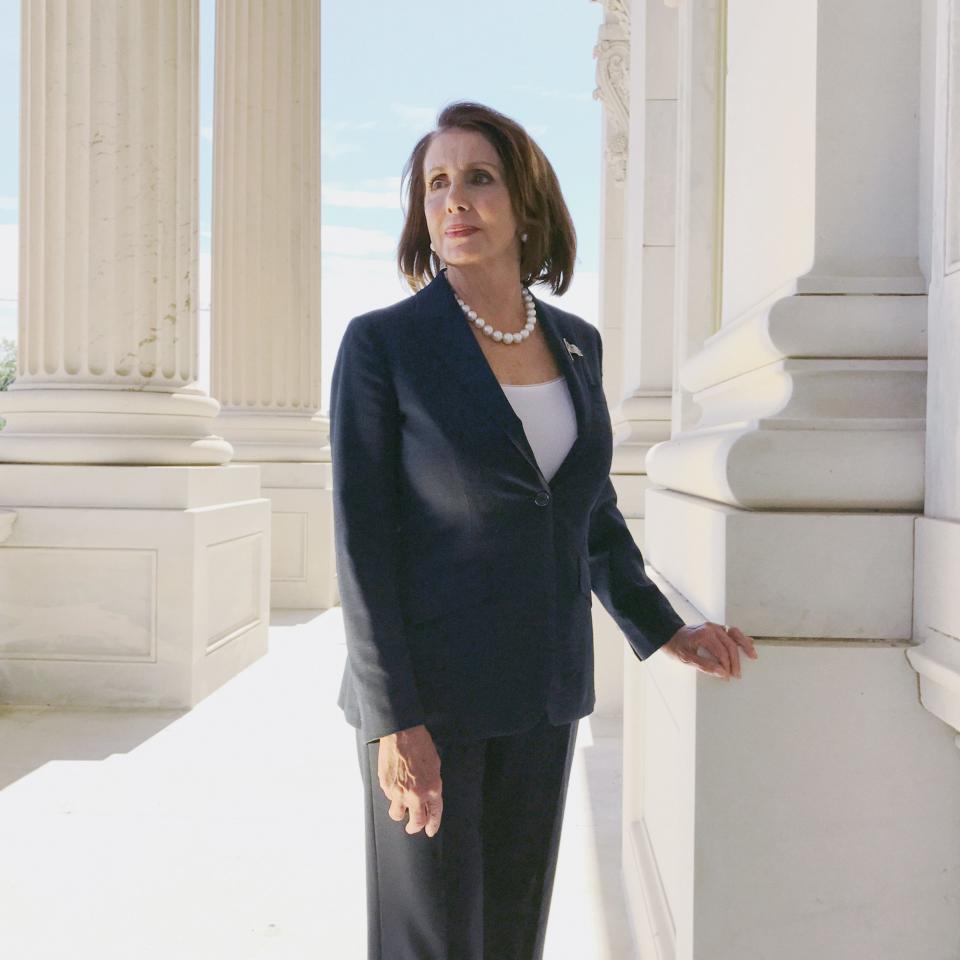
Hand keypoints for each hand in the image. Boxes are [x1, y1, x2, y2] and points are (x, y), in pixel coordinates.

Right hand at [377, 723, 443, 837]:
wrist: (401, 732)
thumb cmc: (420, 744)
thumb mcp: (435, 765)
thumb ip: (432, 784)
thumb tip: (428, 796)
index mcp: (432, 788)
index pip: (434, 814)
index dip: (432, 825)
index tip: (430, 830)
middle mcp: (415, 794)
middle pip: (415, 822)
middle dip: (415, 827)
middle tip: (413, 827)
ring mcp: (398, 792)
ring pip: (397, 814)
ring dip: (400, 812)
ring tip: (402, 804)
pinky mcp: (385, 786)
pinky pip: (389, 797)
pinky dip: (392, 794)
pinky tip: (396, 782)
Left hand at [660, 622, 757, 679]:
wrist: (668, 635)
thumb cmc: (676, 647)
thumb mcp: (686, 659)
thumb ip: (705, 666)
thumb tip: (722, 673)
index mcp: (704, 634)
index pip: (722, 652)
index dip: (727, 666)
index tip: (728, 676)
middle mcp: (711, 628)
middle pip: (730, 644)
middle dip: (735, 661)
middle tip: (737, 674)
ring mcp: (714, 627)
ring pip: (735, 633)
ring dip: (745, 644)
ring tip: (753, 655)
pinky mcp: (716, 628)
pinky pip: (732, 631)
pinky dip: (741, 638)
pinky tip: (749, 644)